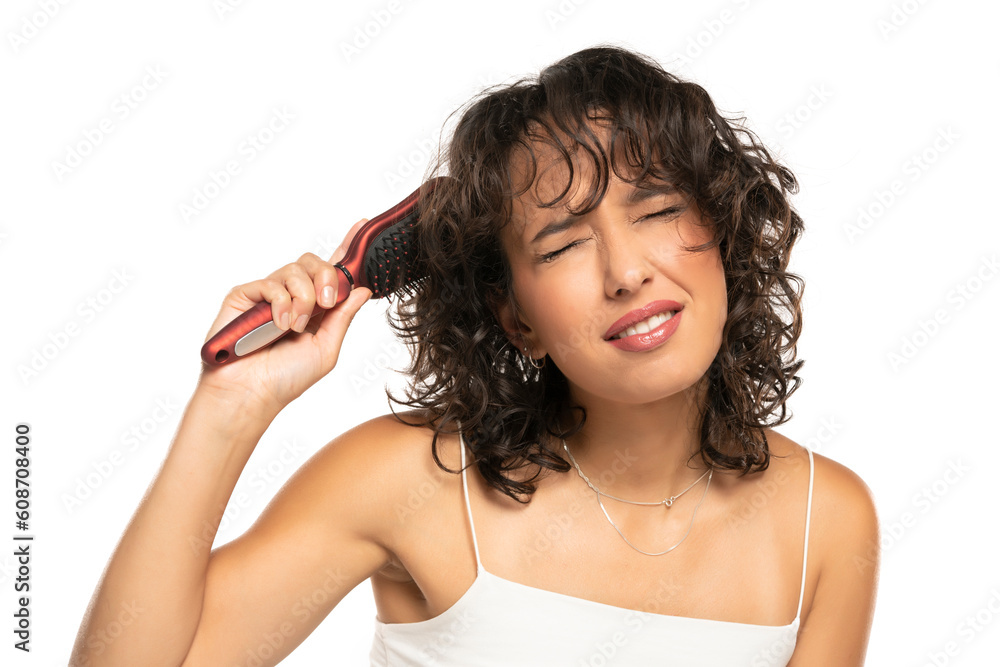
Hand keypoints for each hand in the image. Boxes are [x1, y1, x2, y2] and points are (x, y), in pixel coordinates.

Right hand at [196, 218, 373, 414]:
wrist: (251, 393)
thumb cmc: (286, 378)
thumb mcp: (326, 349)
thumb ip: (343, 318)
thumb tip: (361, 289)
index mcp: (315, 307)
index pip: (332, 271)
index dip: (346, 247)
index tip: (361, 225)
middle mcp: (292, 296)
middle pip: (315, 262)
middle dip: (327, 279)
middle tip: (326, 304)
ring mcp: (268, 293)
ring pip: (295, 270)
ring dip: (304, 299)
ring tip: (295, 327)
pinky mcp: (245, 294)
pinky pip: (272, 283)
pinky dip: (282, 304)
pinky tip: (278, 325)